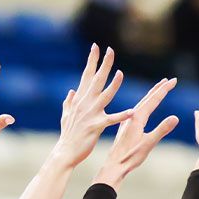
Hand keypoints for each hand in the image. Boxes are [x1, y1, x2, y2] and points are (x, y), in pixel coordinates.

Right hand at [52, 44, 131, 167]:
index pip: (87, 75)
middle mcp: (85, 103)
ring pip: (104, 96)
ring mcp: (90, 114)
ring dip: (113, 85)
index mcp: (80, 99)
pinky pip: (111, 120)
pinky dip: (122, 116)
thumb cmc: (68, 134)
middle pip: (96, 80)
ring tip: (121, 74)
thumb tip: (71, 92)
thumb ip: (69, 102)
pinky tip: (132, 112)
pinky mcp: (96, 126)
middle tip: (110, 50)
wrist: (65, 152)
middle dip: (103, 64)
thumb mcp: (66, 115)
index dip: (92, 61)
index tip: (96, 47)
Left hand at [94, 78, 178, 190]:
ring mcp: (128, 120)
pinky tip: (143, 107)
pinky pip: (137, 110)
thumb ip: (162, 129)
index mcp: (137, 117)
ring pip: (142, 103)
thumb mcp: (149, 143)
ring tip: (159, 88)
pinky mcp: (126, 126)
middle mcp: (132, 116)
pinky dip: (145, 104)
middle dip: (159, 88)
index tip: (174, 80)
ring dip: (152, 95)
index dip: (165, 89)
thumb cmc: (130, 156)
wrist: (113, 165)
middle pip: (147, 98)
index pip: (154, 99)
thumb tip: (175, 117)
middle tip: (169, 80)